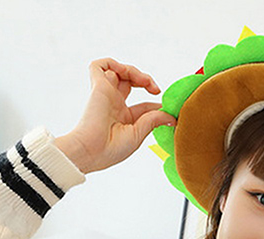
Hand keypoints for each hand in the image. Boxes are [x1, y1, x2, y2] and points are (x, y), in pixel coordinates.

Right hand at [54, 58, 175, 173]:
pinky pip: (100, 65)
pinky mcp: (97, 87)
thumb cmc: (111, 149)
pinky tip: (124, 72)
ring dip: (134, 72)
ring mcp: (106, 94)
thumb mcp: (138, 134)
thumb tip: (172, 116)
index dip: (157, 105)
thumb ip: (154, 121)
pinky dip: (113, 63)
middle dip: (146, 81)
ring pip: (119, 71)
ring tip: (144, 82)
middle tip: (155, 90)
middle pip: (131, 82)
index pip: (144, 105)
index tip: (168, 111)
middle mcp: (114, 104)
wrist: (92, 151)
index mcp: (123, 118)